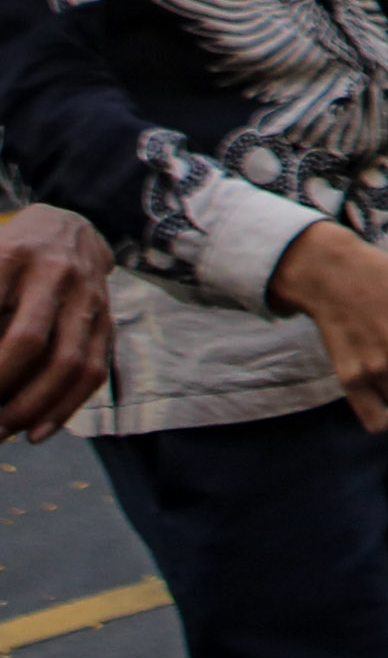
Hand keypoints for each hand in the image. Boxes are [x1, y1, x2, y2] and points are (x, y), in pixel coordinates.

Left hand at [0, 205, 109, 438]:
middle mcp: (55, 274)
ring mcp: (88, 297)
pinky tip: (37, 432)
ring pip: (69, 361)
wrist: (69, 225)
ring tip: (2, 431)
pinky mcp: (107, 318)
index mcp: (13, 256)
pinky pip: (94, 369)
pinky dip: (66, 407)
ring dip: (32, 407)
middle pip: (28, 340)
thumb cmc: (10, 252)